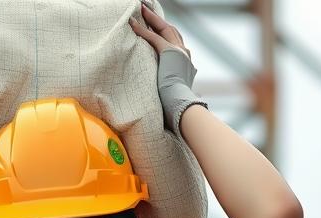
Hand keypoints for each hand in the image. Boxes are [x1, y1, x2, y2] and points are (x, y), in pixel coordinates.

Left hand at [130, 1, 206, 136]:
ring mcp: (179, 51)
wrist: (182, 106)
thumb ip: (174, 87)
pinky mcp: (169, 52)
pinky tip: (133, 23)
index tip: (158, 26)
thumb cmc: (177, 106)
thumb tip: (171, 95)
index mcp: (187, 62)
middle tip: (147, 9)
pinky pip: (153, 37)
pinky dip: (142, 30)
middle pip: (171, 30)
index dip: (167, 32)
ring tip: (141, 8)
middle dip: (158, 20)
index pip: (176, 41)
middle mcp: (185, 53)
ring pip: (164, 28)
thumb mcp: (176, 93)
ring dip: (151, 18)